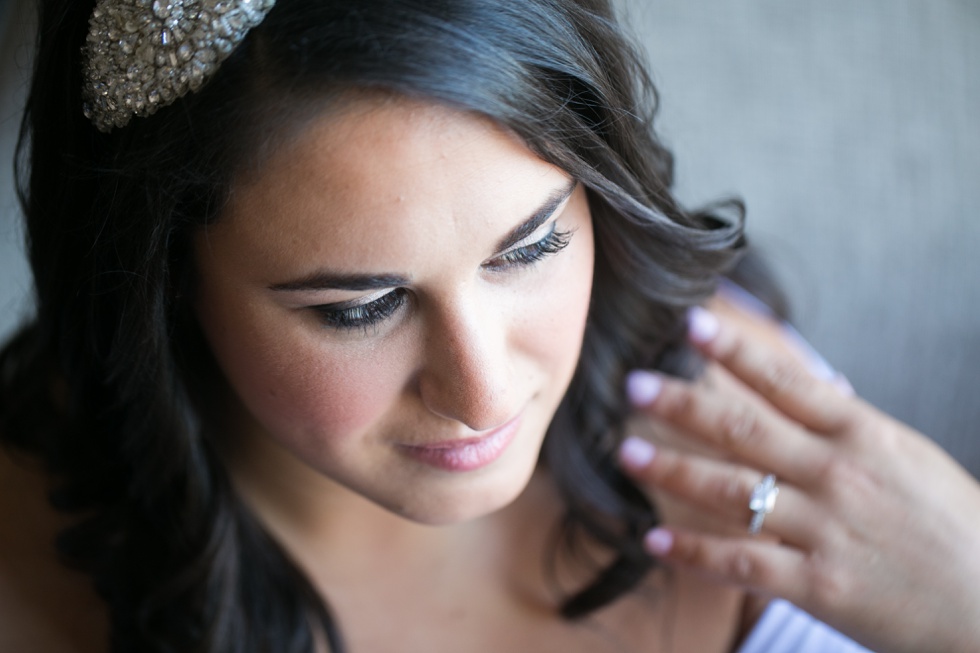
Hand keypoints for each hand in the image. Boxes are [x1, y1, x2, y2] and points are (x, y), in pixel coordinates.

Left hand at [619, 306, 979, 652]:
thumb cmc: (951, 524)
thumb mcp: (905, 455)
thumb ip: (848, 424)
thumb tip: (810, 386)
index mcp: (861, 434)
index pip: (786, 381)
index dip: (735, 351)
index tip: (691, 323)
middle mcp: (838, 473)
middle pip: (744, 429)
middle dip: (683, 403)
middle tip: (633, 384)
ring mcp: (826, 529)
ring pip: (732, 492)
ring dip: (672, 469)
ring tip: (627, 451)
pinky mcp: (820, 584)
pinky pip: (743, 562)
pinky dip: (694, 552)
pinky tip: (655, 540)